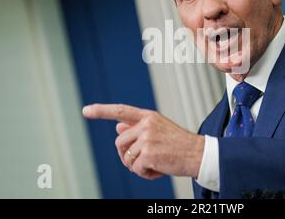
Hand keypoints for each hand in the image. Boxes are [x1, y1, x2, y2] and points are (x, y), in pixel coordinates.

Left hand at [82, 104, 204, 179]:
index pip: (120, 111)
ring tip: (155, 165)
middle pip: (120, 142)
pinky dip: (146, 174)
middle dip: (127, 156)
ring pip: (126, 158)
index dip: (101, 111)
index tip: (86, 110)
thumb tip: (117, 126)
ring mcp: (147, 138)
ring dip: (138, 166)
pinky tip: (159, 170)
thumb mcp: (159, 130)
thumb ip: (137, 128)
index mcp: (148, 116)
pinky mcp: (149, 153)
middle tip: (144, 161)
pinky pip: (136, 169)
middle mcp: (146, 124)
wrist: (198, 154)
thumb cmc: (179, 144)